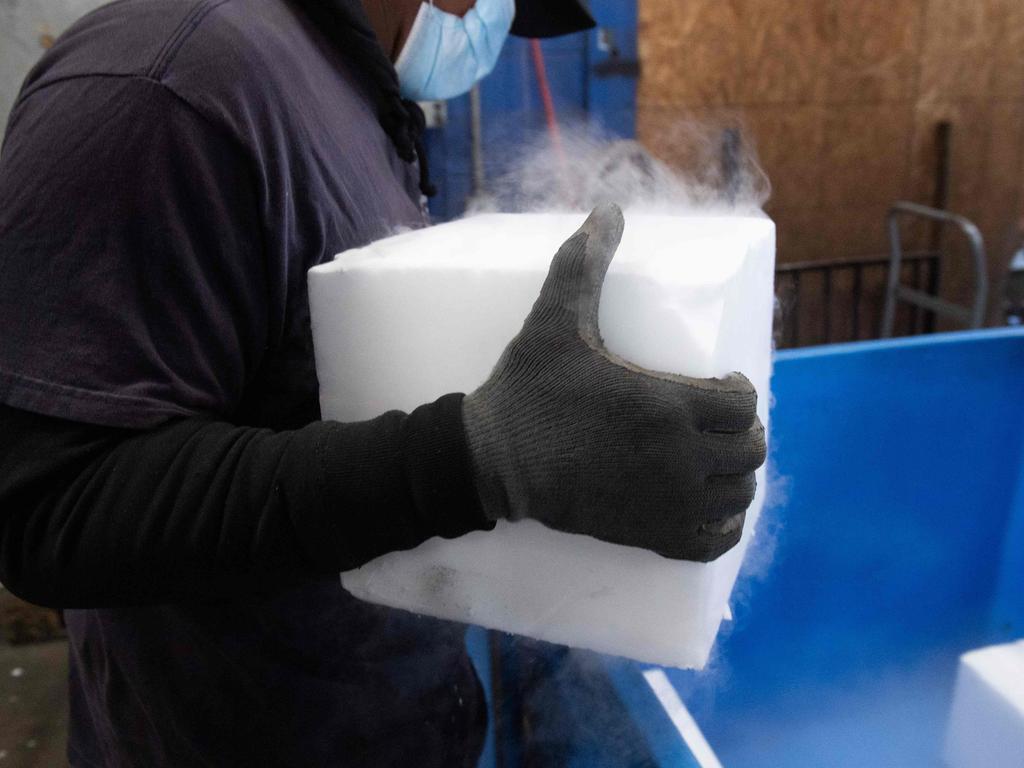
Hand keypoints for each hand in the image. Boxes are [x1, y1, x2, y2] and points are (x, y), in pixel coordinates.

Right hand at [462, 204, 765, 561]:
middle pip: (749, 450)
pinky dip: (725, 525)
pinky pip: (713, 540)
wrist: (491, 460)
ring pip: (739, 494)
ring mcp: (666, 502)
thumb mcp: (554, 320)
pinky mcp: (648, 535)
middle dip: (744, 433)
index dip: (741, 391)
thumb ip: (584, 263)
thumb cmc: (528, 389)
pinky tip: (714, 507)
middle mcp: (678, 458)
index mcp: (666, 405)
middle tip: (722, 421)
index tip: (724, 384)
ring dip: (738, 475)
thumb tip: (608, 208)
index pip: (742, 403)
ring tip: (719, 459)